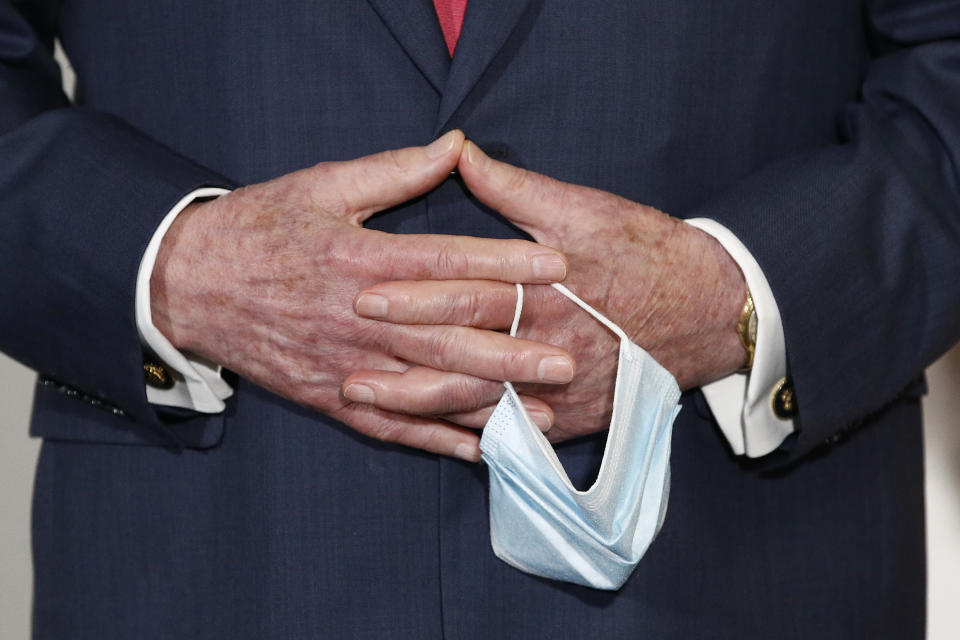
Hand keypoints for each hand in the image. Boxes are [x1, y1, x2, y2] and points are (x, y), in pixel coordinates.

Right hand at [149, 131, 574, 460]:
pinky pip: (390, 424)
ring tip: (540, 415)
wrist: (186, 284)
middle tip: (566, 360)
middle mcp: (360, 317)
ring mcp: (346, 363)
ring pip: (427, 389)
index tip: (557, 266)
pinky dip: (434, 439)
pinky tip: (479, 449)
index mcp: (361, 258)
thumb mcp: (322, 186)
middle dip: (511, 351)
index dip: (506, 263)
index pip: (447, 262)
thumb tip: (457, 144)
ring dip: (486, 403)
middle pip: (447, 338)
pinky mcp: (330, 395)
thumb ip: (394, 170)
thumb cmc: (258, 228)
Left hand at [345, 141, 746, 441]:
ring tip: (369, 402)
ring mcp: (560, 388)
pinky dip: (471, 436)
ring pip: (479, 401)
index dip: (412, 296)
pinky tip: (429, 439)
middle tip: (344, 363)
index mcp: (544, 290)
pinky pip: (514, 431)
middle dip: (400, 362)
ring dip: (420, 405)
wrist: (712, 309)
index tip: (363, 295)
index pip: (466, 295)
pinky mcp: (574, 417)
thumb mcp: (585, 209)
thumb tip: (460, 153)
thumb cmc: (647, 252)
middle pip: (462, 356)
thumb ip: (515, 189)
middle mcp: (546, 344)